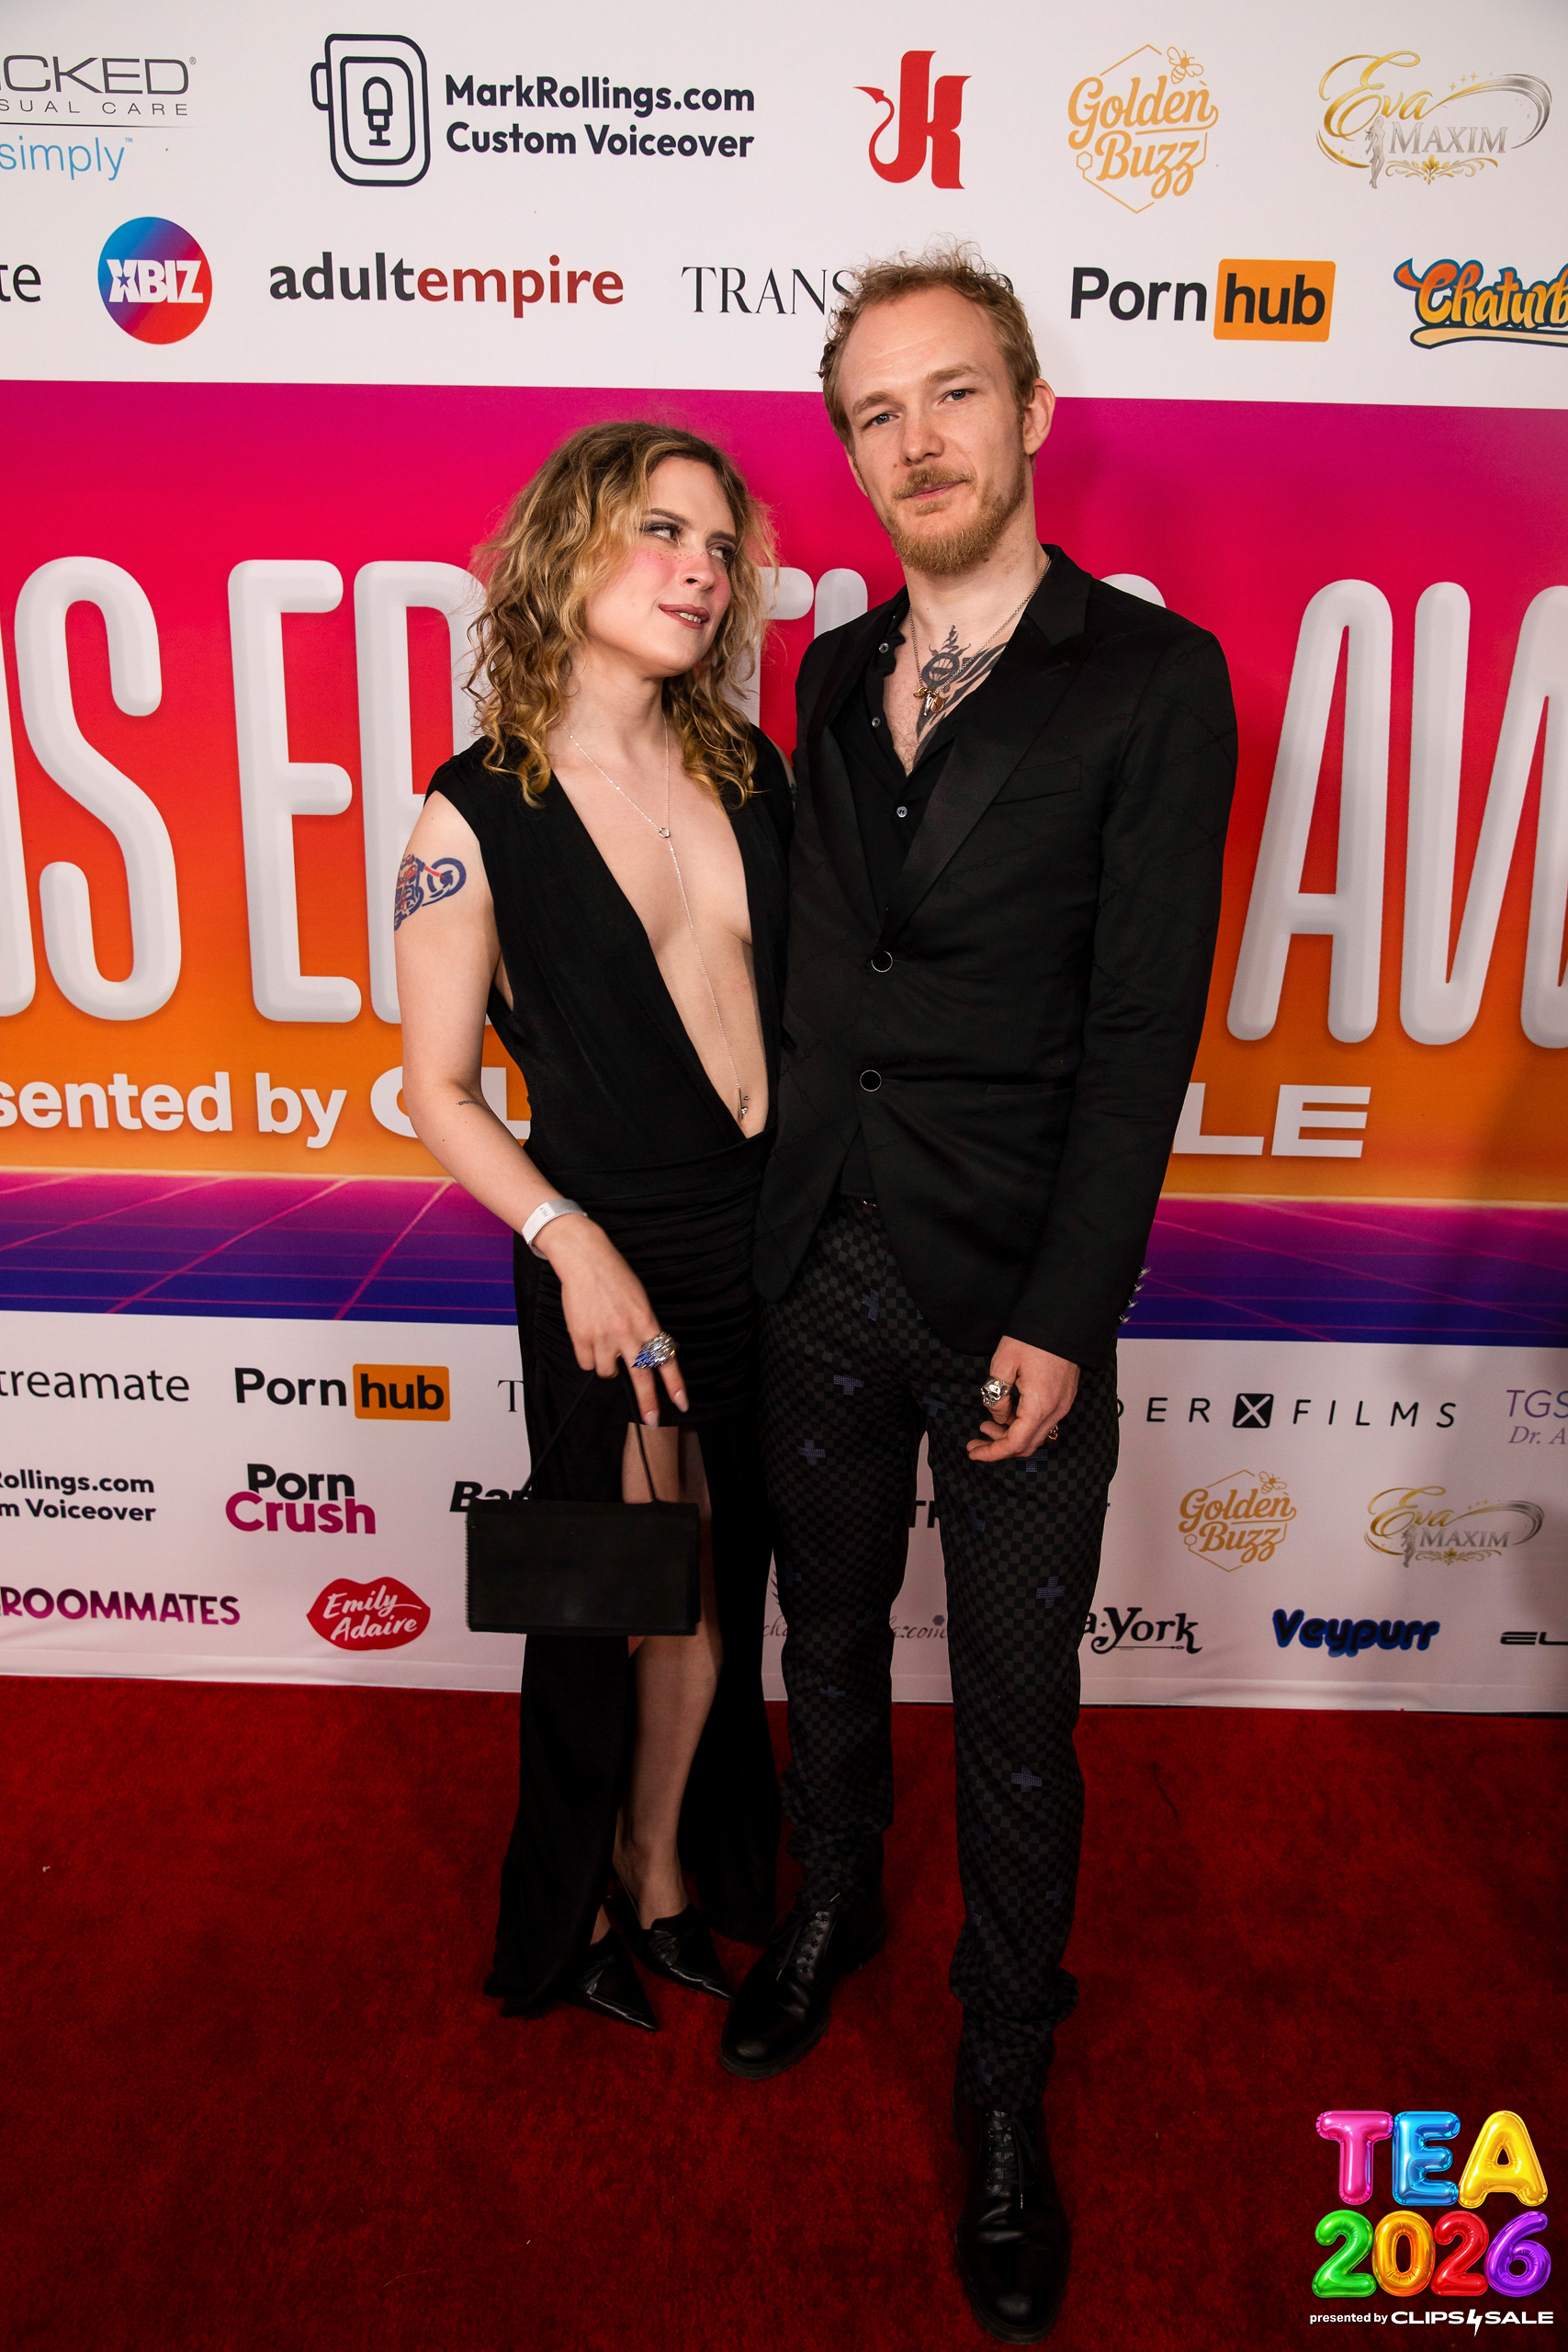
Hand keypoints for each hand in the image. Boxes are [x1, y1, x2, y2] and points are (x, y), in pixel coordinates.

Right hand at [534, 1215, 686, 1423]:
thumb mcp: (640, 1301)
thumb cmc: (615, 1277)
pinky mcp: (581, 1337)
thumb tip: (648, 1357)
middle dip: (647, 1402)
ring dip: (608, 1366)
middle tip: (652, 1420)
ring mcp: (603, 1336)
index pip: (665, 1359)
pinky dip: (589, 1358)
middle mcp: (627, 1332)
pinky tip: (590, 1340)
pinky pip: (587, 1363)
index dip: (675, 1384)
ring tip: (605, 1345)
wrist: (585, 1259)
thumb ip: (645, 1329)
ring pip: (608, 1372)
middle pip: (641, 1376)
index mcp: (646, 1322)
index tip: (682, 1403)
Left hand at [967, 1336, 1078, 1462]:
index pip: (1015, 1443)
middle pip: (1027, 1445)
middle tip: (976, 1441)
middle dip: (999, 1448)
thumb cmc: (1032, 1337)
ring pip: (1036, 1435)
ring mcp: (1063, 1405)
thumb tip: (999, 1416)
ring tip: (986, 1425)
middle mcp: (1056, 1410)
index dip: (992, 1453)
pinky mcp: (1064, 1397)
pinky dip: (1023, 1425)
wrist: (1063, 1319)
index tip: (973, 1452)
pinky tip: (1007, 1414)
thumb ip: (997, 1397)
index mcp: (1040, 1405)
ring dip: (1011, 1436)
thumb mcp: (1002, 1364)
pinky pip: (1043, 1422)